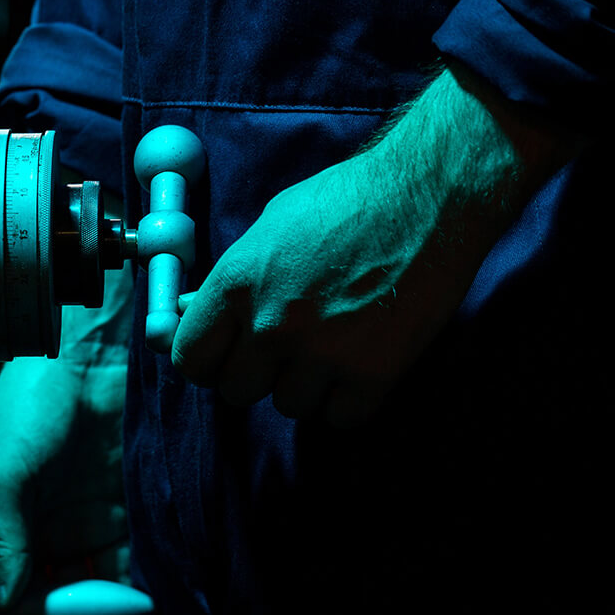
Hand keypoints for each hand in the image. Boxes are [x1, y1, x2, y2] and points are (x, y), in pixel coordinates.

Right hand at [0, 266, 130, 614]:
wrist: (91, 363)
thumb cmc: (30, 404)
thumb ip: (2, 540)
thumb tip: (0, 604)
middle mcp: (30, 538)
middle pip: (36, 609)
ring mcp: (75, 535)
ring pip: (80, 603)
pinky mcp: (119, 527)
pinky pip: (121, 582)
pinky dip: (125, 610)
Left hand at [171, 64, 579, 424]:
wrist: (427, 196)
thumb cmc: (345, 201)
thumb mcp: (269, 228)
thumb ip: (228, 280)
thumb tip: (187, 312)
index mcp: (235, 285)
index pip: (190, 359)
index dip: (207, 361)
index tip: (225, 355)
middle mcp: (270, 326)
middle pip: (235, 392)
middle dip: (256, 375)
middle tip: (283, 349)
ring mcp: (322, 354)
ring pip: (288, 406)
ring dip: (305, 386)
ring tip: (329, 347)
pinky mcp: (373, 373)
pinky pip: (340, 418)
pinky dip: (348, 401)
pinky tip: (358, 365)